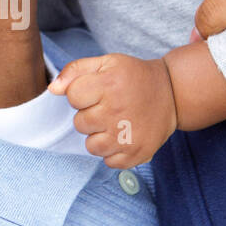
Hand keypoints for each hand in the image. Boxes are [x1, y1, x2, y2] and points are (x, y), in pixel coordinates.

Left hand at [48, 53, 177, 166]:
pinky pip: (108, 162)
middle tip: (108, 107)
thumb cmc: (133, 77)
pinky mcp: (137, 153)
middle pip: (80, 124)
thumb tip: (53, 89)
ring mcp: (128, 135)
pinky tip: (123, 137)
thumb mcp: (106, 63)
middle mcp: (118, 111)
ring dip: (99, 136)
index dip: (81, 94)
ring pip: (91, 146)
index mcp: (109, 84)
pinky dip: (113, 152)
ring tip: (114, 123)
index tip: (96, 92)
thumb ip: (75, 71)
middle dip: (89, 115)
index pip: (72, 97)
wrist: (172, 93)